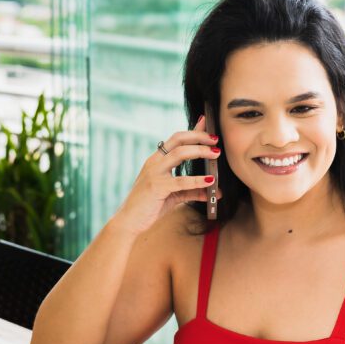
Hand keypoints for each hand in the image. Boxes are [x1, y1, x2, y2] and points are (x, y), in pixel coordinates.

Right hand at [111, 116, 222, 234]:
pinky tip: (210, 181)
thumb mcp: (173, 195)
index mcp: (157, 160)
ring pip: (179, 153)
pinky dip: (197, 180)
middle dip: (198, 136)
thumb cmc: (149, 206)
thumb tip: (215, 190)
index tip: (207, 122)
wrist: (129, 221)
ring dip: (200, 151)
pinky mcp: (157, 187)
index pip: (176, 139)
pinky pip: (181, 181)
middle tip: (215, 139)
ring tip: (215, 153)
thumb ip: (192, 190)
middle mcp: (154, 162)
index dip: (192, 130)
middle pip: (178, 139)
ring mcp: (154, 173)